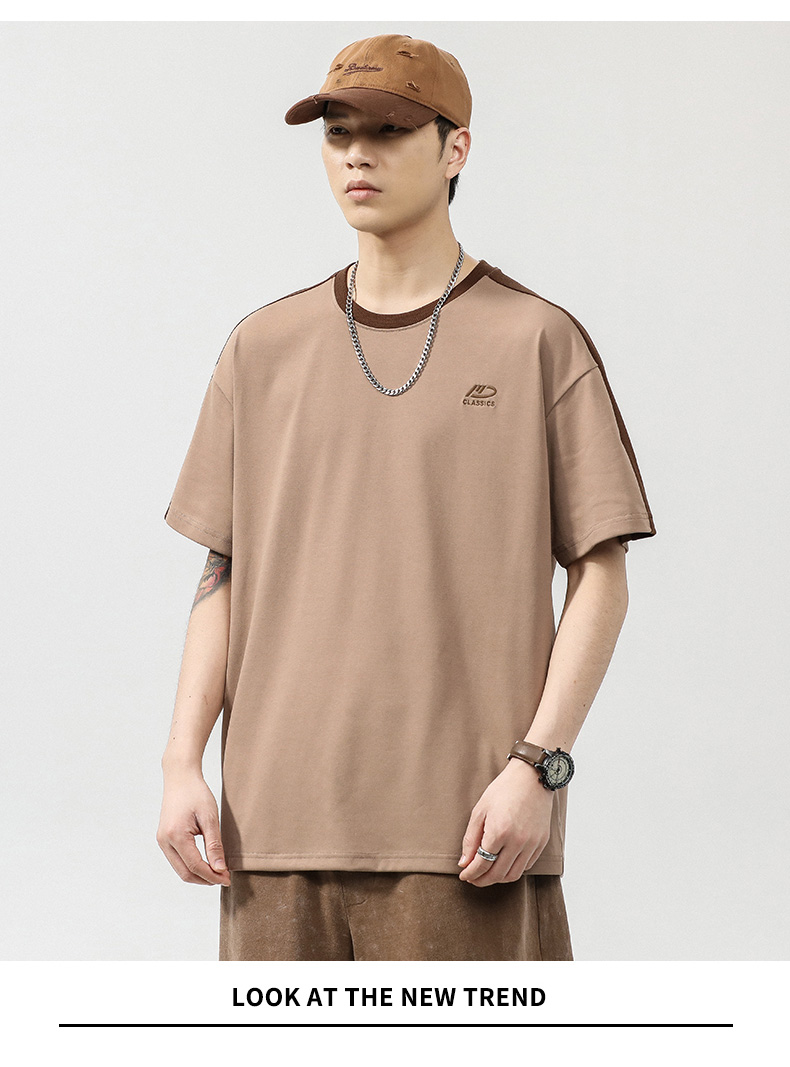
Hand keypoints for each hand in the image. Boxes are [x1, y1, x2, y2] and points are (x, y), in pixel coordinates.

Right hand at [156, 769, 230, 886]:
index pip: (195, 866)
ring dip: (199, 875)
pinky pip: (177, 860)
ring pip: (180, 869)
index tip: (228, 879)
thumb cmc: (196, 793)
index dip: (212, 876)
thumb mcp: (210, 817)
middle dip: (206, 879)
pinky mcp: (164, 839)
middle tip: (225, 879)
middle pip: (185, 873)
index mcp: (176, 836)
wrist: (180, 777)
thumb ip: (214, 845)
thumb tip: (220, 869)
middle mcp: (165, 841)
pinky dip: (192, 866)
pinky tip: (206, 863)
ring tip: (218, 873)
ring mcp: (162, 841)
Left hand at [458, 758, 553, 886]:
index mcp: (499, 832)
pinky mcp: (541, 842)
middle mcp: (517, 841)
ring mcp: (532, 843)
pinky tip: (504, 864)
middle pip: (497, 874)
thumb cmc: (504, 790)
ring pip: (513, 875)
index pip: (482, 864)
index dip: (470, 873)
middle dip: (482, 880)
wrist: (531, 777)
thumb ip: (470, 839)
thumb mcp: (480, 810)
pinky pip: (527, 866)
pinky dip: (513, 870)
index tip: (464, 875)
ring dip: (498, 879)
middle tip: (473, 878)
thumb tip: (464, 863)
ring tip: (487, 874)